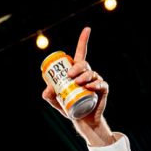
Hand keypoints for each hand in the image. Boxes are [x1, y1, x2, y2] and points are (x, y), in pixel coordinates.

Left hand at [41, 27, 112, 144]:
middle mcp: (87, 74)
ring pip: (91, 73)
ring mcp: (96, 81)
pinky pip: (101, 84)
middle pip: (84, 64)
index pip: (81, 53)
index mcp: (77, 72)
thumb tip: (47, 88)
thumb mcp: (55, 102)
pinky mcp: (102, 90)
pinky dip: (95, 84)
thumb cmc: (69, 107)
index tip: (87, 29)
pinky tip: (89, 86)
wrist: (81, 121)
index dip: (84, 40)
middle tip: (69, 75)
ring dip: (84, 76)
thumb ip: (49, 95)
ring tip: (78, 83)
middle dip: (77, 67)